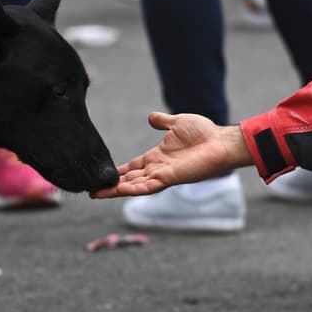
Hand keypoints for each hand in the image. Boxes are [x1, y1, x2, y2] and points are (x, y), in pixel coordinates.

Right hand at [91, 111, 252, 197]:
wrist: (220, 142)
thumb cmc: (204, 133)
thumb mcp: (177, 122)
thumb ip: (162, 122)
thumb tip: (151, 118)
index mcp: (157, 156)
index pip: (133, 166)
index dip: (118, 171)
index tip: (101, 174)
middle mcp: (157, 168)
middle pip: (129, 179)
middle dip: (111, 185)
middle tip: (91, 189)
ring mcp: (162, 175)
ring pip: (133, 186)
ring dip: (115, 190)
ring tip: (96, 194)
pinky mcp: (169, 179)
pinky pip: (146, 186)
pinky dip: (131, 189)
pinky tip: (116, 190)